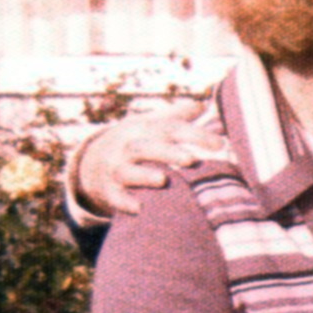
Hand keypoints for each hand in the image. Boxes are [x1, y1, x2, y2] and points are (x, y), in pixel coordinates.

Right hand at [75, 99, 223, 215]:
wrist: (92, 162)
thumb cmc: (137, 141)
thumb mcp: (151, 124)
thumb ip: (177, 116)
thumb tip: (203, 104)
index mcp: (143, 130)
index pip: (169, 128)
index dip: (194, 135)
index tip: (220, 144)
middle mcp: (128, 148)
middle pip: (146, 148)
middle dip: (167, 153)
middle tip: (190, 160)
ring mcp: (116, 169)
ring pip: (127, 171)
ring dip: (144, 176)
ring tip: (163, 180)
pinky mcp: (109, 191)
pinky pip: (115, 197)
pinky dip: (126, 202)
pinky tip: (140, 208)